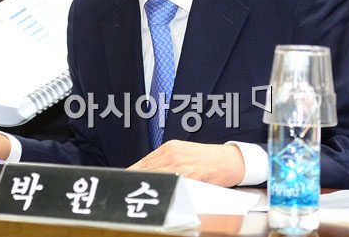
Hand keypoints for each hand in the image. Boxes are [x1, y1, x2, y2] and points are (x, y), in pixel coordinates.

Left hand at [128, 140, 244, 186]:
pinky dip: (163, 190)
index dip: (129, 175)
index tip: (120, 183)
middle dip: (134, 182)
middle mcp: (172, 153)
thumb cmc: (206, 160)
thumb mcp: (182, 155)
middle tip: (123, 194)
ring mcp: (181, 163)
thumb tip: (145, 175)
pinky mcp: (190, 173)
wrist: (228, 160)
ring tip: (136, 199)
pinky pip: (171, 184)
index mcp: (169, 148)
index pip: (142, 163)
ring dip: (146, 188)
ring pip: (156, 177)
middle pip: (146, 170)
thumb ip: (165, 163)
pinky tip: (157, 197)